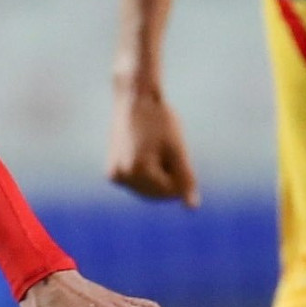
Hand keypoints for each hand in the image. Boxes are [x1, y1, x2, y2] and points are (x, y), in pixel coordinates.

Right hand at [105, 79, 198, 203]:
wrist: (134, 99)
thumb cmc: (160, 119)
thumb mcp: (177, 148)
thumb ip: (185, 178)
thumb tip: (193, 207)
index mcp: (138, 170)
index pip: (172, 191)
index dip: (180, 172)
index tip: (172, 148)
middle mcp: (122, 176)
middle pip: (158, 194)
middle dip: (167, 176)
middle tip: (160, 146)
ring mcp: (115, 176)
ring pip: (148, 191)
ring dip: (158, 176)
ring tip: (151, 149)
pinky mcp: (112, 173)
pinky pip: (138, 184)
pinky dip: (146, 174)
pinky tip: (143, 153)